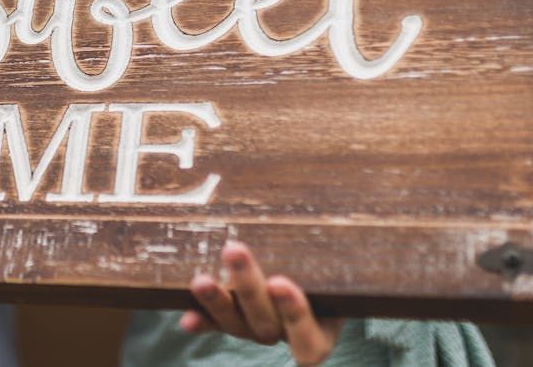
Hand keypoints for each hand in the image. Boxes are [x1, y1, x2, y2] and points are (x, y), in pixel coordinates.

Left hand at [183, 240, 343, 366]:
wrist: (315, 269)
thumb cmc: (331, 263)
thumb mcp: (337, 259)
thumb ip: (330, 241)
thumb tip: (345, 191)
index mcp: (320, 330)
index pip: (310, 340)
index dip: (294, 313)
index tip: (281, 282)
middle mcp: (286, 334)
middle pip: (266, 322)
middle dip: (248, 288)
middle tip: (234, 250)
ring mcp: (256, 329)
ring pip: (235, 324)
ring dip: (217, 301)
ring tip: (201, 280)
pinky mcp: (232, 321)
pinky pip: (214, 324)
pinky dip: (201, 319)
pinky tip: (187, 316)